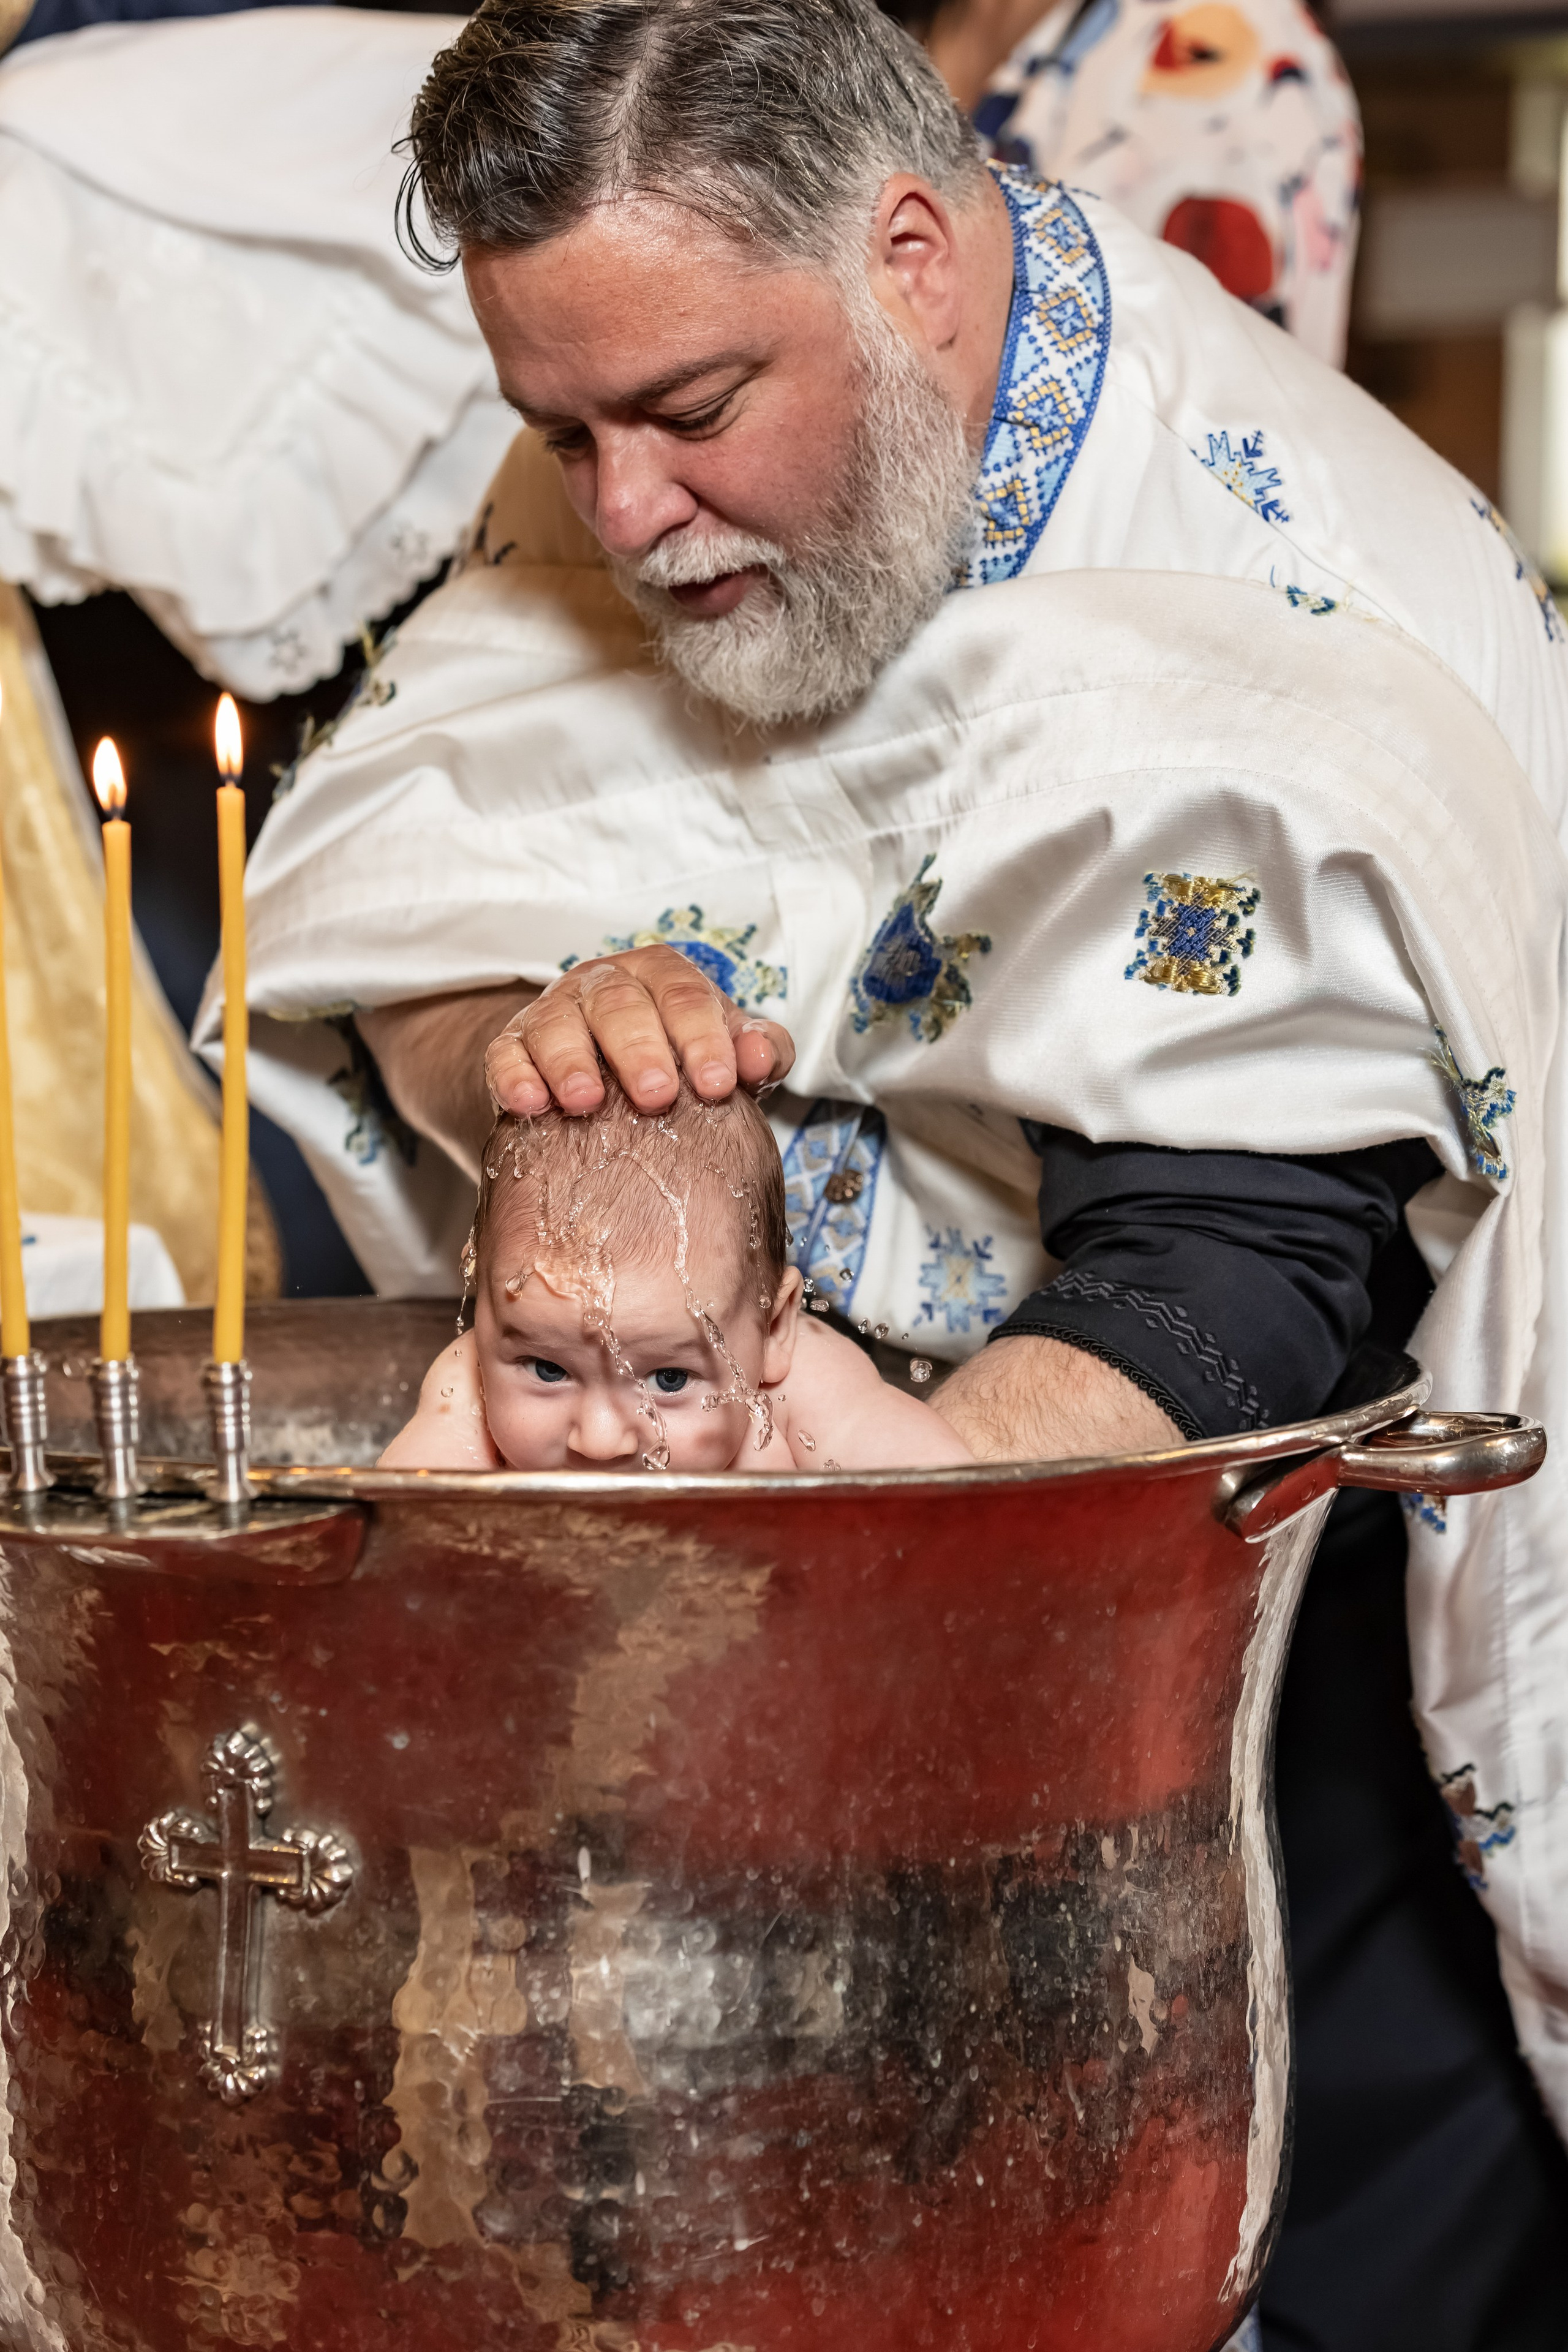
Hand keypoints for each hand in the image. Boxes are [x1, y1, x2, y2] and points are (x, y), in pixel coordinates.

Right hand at [484, 945, 794, 1115]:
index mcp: (662, 977)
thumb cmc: (676, 1063)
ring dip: (571, 1062)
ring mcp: (554, 1013)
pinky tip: (529, 1104)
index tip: (718, 1084)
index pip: (684, 996)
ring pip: (557, 1025)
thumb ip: (756, 1051)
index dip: (702, 1038)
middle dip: (639, 1049)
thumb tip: (760, 1058)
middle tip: (658, 1095)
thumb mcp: (722, 1054)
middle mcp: (605, 985)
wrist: (601, 1080)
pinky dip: (514, 1077)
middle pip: (620, 1006)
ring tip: (587, 1102)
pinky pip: (505, 1055)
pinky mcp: (511, 1047)